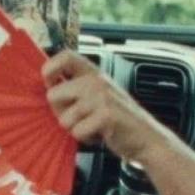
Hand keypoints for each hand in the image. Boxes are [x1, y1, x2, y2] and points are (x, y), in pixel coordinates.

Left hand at [43, 51, 173, 163]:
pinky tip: (99, 134)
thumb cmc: (118, 119)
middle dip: (60, 113)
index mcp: (93, 72)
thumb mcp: (98, 95)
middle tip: (79, 118)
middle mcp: (96, 80)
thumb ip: (76, 88)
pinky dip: (85, 138)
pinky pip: (77, 131)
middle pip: (53, 95)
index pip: (64, 56)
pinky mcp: (106, 115)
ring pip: (63, 118)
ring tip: (93, 126)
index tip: (50, 84)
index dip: (49, 69)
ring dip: (75, 129)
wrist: (147, 138)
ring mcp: (101, 96)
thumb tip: (47, 88)